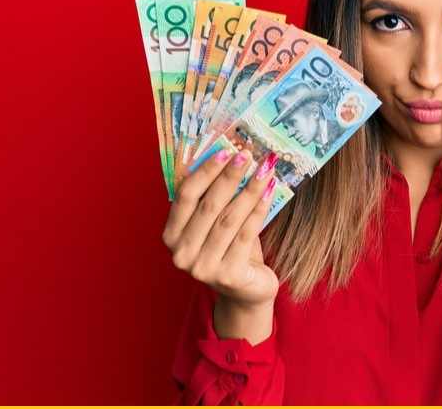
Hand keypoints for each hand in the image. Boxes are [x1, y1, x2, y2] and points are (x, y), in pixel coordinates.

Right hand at [162, 149, 280, 341]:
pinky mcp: (227, 275)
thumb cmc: (230, 249)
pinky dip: (259, 210)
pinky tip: (270, 192)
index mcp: (171, 235)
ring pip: (229, 219)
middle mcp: (181, 253)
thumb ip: (213, 198)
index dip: (205, 171)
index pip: (185, 196)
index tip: (225, 151)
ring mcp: (203, 267)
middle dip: (230, 176)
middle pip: (208, 205)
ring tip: (265, 170)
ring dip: (249, 190)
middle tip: (249, 155)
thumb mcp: (215, 224)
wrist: (247, 291)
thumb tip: (228, 156)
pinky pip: (246, 234)